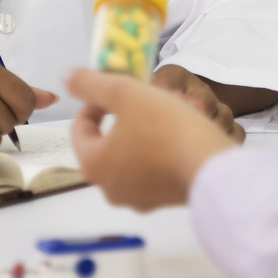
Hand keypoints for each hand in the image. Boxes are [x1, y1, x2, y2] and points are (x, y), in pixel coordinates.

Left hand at [67, 68, 235, 210]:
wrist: (211, 167)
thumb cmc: (165, 128)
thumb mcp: (124, 93)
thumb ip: (89, 84)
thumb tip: (66, 77)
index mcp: (93, 164)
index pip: (80, 128)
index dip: (95, 101)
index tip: (118, 88)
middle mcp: (109, 188)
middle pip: (110, 140)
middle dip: (129, 113)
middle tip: (150, 95)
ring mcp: (137, 198)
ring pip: (134, 153)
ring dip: (148, 128)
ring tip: (173, 107)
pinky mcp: (163, 200)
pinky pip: (154, 169)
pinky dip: (162, 148)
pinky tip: (184, 130)